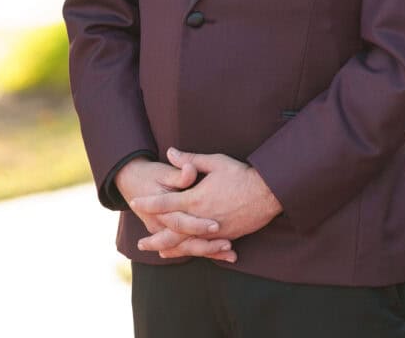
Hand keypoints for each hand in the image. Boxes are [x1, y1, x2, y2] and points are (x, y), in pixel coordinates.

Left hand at [129, 148, 282, 259]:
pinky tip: (185, 252)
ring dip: (170, 248)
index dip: (149, 203)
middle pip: (171, 231)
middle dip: (154, 236)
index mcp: (196, 198)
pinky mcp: (225, 236)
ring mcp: (213, 230)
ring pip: (186, 243)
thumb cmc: (242, 174)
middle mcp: (201, 218)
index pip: (165, 202)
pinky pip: (204, 247)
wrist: (269, 193)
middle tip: (140, 242)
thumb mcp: (216, 162)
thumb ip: (191, 160)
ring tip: (157, 251)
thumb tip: (170, 152)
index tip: (135, 203)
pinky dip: (191, 251)